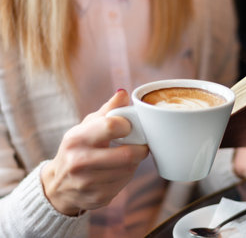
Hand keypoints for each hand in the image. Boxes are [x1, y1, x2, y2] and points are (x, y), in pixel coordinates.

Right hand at [41, 90, 148, 215]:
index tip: (129, 128)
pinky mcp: (98, 198)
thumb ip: (108, 110)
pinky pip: (124, 183)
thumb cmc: (77, 149)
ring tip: (126, 157)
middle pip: (128, 154)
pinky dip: (126, 176)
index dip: (127, 125)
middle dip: (140, 148)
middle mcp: (79, 162)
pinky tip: (118, 171)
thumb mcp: (86, 126)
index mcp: (76, 139)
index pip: (111, 126)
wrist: (58, 185)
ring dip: (133, 162)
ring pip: (129, 170)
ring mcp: (88, 183)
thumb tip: (124, 93)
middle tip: (140, 145)